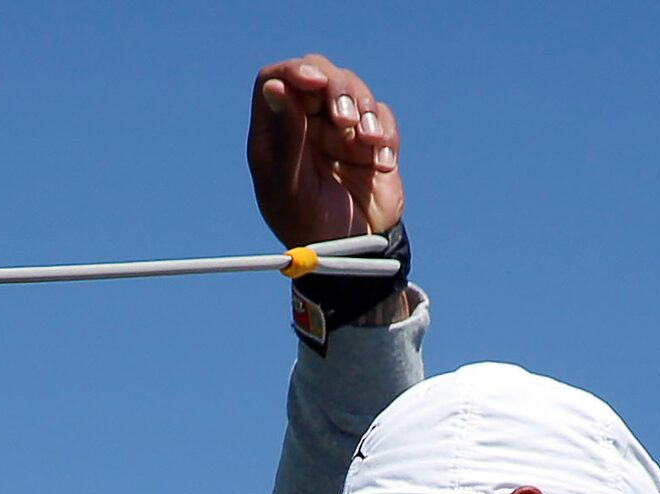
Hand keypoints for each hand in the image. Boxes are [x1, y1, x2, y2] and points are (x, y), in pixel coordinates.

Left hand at [248, 54, 402, 246]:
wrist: (354, 256)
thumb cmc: (310, 226)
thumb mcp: (290, 186)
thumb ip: (285, 137)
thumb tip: (275, 87)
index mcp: (275, 134)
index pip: (277, 80)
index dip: (295, 71)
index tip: (314, 81)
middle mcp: (305, 125)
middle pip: (319, 75)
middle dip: (337, 89)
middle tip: (345, 120)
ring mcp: (339, 131)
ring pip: (353, 89)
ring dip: (363, 108)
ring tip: (367, 143)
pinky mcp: (371, 141)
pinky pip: (381, 117)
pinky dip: (385, 133)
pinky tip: (381, 165)